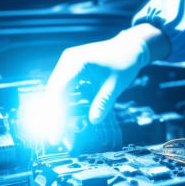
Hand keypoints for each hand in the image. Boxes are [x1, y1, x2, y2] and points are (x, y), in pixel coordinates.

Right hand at [44, 24, 169, 137]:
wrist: (130, 47)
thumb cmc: (125, 62)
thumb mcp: (116, 85)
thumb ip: (103, 103)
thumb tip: (93, 122)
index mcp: (76, 61)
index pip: (60, 90)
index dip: (56, 114)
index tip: (57, 133)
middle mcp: (67, 59)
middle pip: (54, 92)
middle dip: (54, 116)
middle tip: (56, 139)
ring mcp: (67, 63)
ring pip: (56, 91)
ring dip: (57, 112)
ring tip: (60, 133)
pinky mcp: (71, 68)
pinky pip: (63, 88)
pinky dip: (63, 104)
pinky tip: (65, 120)